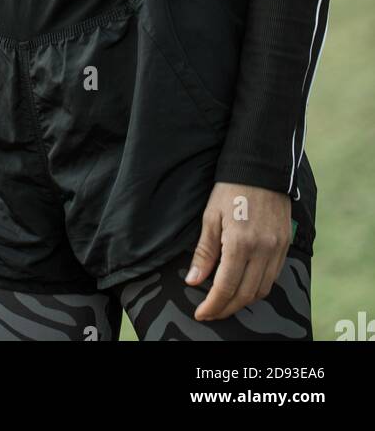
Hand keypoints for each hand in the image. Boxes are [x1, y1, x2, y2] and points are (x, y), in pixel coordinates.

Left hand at [185, 181, 292, 320]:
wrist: (260, 166)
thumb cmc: (230, 189)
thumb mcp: (210, 217)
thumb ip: (204, 252)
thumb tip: (193, 281)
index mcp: (240, 243)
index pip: (226, 287)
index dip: (213, 305)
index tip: (201, 313)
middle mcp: (263, 250)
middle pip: (245, 294)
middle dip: (227, 308)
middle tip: (211, 312)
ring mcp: (277, 248)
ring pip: (262, 289)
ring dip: (243, 300)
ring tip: (226, 301)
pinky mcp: (286, 244)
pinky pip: (274, 276)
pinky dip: (258, 286)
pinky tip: (245, 284)